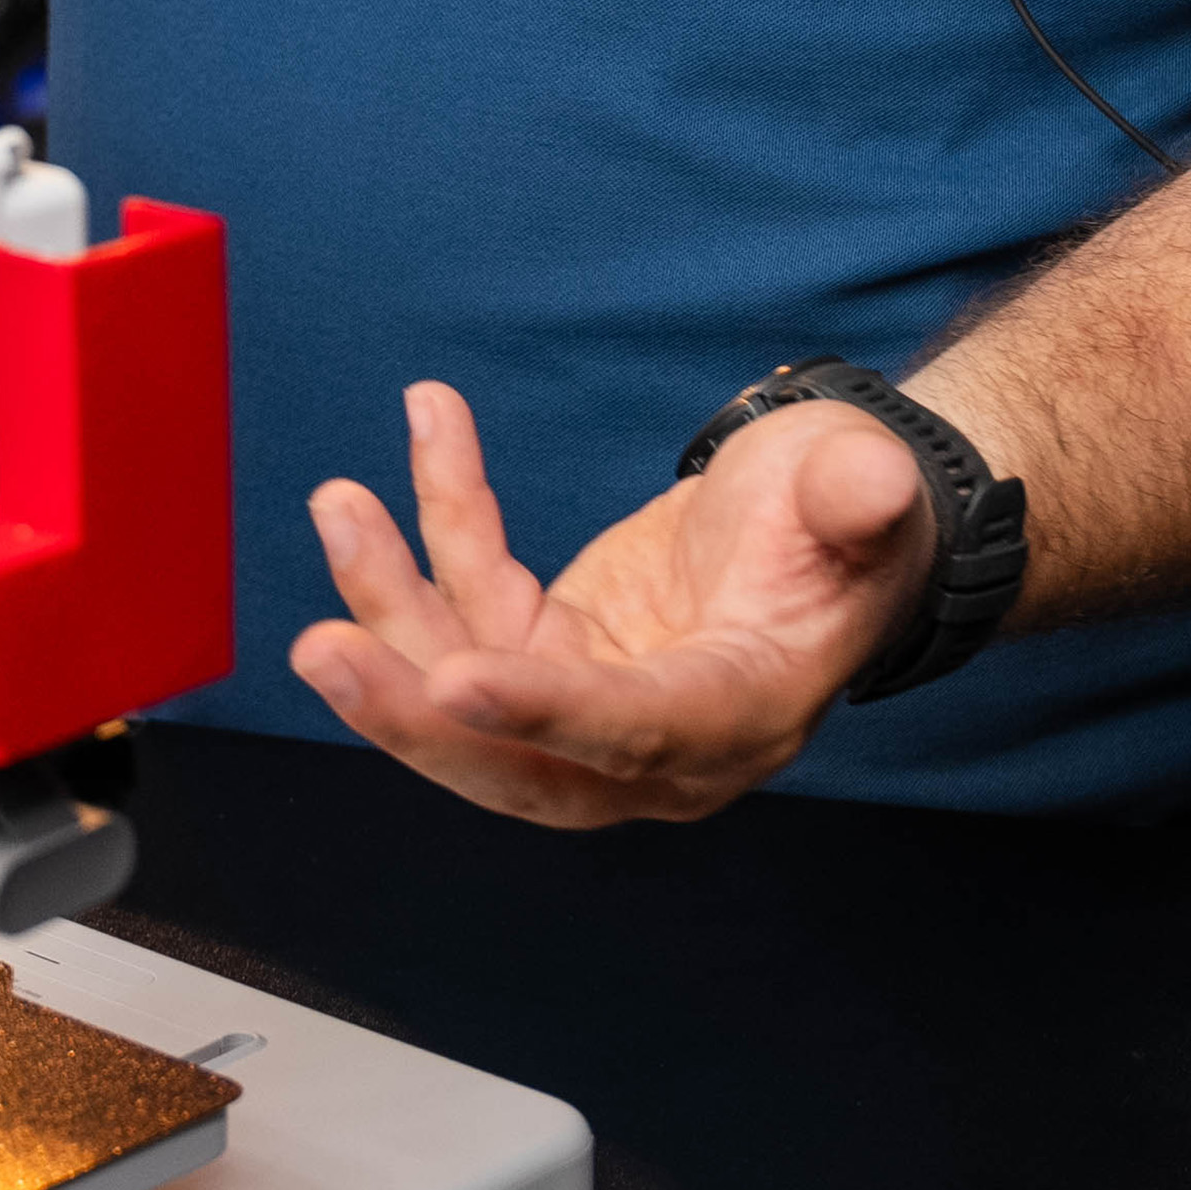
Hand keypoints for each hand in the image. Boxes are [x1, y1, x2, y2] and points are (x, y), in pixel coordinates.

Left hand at [288, 379, 930, 826]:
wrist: (824, 517)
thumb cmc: (852, 513)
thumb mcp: (867, 490)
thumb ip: (861, 495)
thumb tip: (867, 485)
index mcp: (741, 717)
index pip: (633, 733)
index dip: (543, 715)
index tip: (456, 682)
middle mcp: (655, 742)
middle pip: (516, 762)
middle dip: (411, 715)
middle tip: (323, 649)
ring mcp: (591, 702)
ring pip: (469, 678)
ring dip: (391, 599)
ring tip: (340, 503)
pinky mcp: (551, 652)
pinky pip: (474, 597)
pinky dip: (439, 520)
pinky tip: (430, 427)